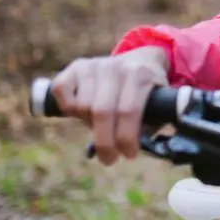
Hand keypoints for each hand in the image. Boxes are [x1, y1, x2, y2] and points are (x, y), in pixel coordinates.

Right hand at [49, 46, 169, 165]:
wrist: (139, 61)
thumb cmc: (147, 93)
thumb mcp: (158, 105)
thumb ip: (148, 126)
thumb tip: (128, 152)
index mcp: (140, 75)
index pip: (128, 110)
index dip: (125, 138)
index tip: (129, 155)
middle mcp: (116, 67)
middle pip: (102, 111)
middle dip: (105, 142)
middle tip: (109, 159)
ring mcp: (94, 65)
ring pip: (81, 105)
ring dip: (89, 124)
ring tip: (102, 128)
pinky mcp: (75, 66)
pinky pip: (61, 91)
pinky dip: (68, 108)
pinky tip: (82, 112)